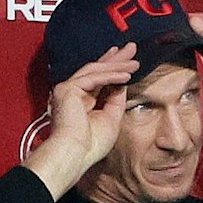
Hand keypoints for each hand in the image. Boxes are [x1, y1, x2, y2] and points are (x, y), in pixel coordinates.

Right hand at [26, 43, 137, 196]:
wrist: (75, 153)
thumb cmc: (91, 144)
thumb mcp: (111, 118)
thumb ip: (115, 100)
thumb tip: (122, 83)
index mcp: (81, 101)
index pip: (99, 79)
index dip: (113, 68)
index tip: (128, 60)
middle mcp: (73, 93)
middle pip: (97, 69)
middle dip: (116, 58)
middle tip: (132, 48)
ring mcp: (68, 89)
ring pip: (95, 70)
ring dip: (117, 65)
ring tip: (135, 61)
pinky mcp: (67, 89)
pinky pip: (94, 77)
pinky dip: (111, 75)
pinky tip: (126, 74)